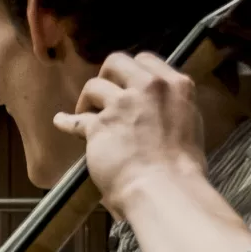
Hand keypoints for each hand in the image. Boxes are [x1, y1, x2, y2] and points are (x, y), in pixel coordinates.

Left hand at [52, 51, 206, 215]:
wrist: (165, 190)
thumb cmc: (181, 169)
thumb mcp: (189, 124)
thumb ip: (170, 106)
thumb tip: (155, 106)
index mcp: (176, 86)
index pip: (146, 61)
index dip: (131, 71)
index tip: (125, 83)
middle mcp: (150, 88)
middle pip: (116, 62)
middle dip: (106, 75)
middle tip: (104, 94)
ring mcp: (123, 104)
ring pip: (94, 86)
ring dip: (88, 100)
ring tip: (87, 115)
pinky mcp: (100, 125)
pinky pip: (76, 119)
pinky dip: (66, 121)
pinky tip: (61, 122)